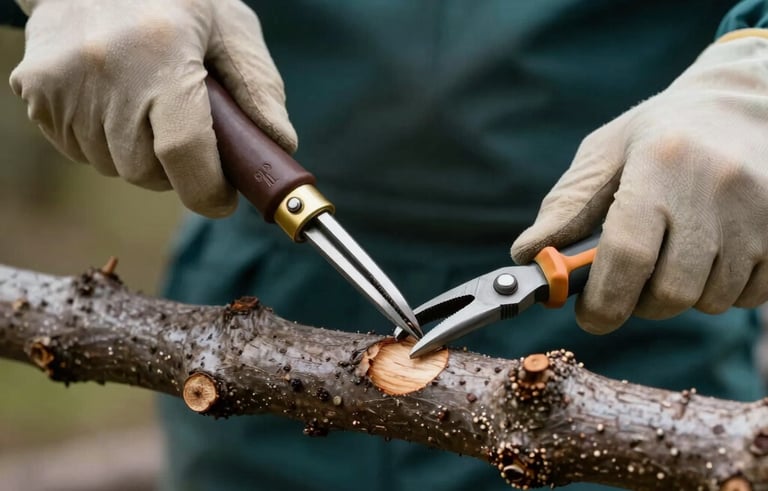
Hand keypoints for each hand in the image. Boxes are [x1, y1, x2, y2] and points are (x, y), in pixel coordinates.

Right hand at [10, 0, 296, 216]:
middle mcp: (106, 67)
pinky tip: (114, 100)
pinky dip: (104, 142)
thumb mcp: (229, 27)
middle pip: (146, 170)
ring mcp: (62, 81)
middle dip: (175, 170)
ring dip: (138, 154)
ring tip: (147, 106)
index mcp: (162, 50)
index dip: (208, 191)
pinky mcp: (34, 90)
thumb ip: (259, 88)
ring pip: (112, 166)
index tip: (223, 199)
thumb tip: (280, 147)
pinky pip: (79, 150)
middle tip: (186, 136)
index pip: (184, 150)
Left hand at [511, 30, 767, 333]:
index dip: (603, 300)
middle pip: (670, 291)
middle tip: (626, 287)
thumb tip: (528, 256)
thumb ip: (567, 207)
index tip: (589, 315)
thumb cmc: (661, 134)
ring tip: (671, 259)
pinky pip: (750, 296)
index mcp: (660, 164)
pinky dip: (721, 292)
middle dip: (638, 304)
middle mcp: (715, 189)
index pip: (628, 254)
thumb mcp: (606, 154)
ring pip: (709, 300)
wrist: (748, 105)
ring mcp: (760, 213)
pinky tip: (710, 258)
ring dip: (680, 296)